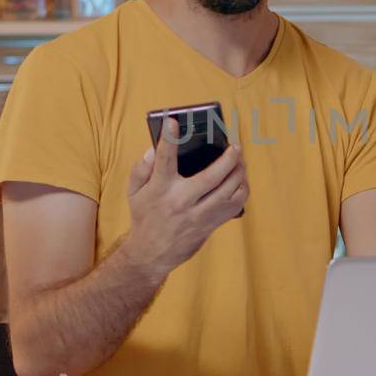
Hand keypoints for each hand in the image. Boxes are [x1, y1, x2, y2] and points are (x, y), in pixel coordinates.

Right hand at [120, 118, 247, 276]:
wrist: (151, 253)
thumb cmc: (144, 217)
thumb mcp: (134, 192)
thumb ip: (142, 168)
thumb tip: (153, 149)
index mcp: (160, 189)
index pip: (164, 159)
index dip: (169, 139)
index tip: (173, 121)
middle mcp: (181, 201)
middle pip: (212, 176)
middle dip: (228, 158)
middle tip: (235, 146)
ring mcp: (199, 215)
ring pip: (228, 191)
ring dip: (239, 173)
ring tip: (240, 161)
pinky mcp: (210, 224)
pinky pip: (234, 206)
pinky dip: (242, 191)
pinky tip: (240, 181)